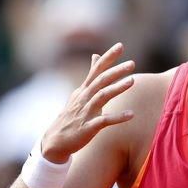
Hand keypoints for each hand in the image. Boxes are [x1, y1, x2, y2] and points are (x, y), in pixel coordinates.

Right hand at [41, 43, 135, 162]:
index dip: (108, 57)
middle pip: (101, 80)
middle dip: (116, 71)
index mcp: (84, 90)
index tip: (120, 45)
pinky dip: (118, 117)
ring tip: (132, 81)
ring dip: (117, 88)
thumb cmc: (72, 116)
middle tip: (131, 63)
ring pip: (101, 96)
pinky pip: (104, 121)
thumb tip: (96, 55)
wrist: (55, 142)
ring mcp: (86, 112)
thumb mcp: (80, 93)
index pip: (96, 69)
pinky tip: (131, 114)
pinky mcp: (88, 127)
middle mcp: (84, 98)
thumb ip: (91, 75)